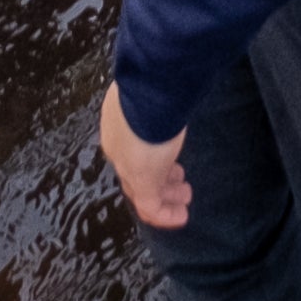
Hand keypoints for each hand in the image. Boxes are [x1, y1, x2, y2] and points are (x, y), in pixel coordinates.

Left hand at [98, 85, 190, 229]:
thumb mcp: (153, 93)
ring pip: (142, 190)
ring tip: (184, 196)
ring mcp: (126, 165)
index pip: (128, 149)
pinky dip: (165, 215)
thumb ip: (158, 98)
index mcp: (116, 123)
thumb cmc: (154, 84)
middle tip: (180, 181)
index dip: (150, 155)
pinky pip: (150, 207)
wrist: (148, 92)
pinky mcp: (141, 181)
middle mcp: (116, 146)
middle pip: (135, 170)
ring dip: (165, 196)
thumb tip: (172, 89)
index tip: (168, 159)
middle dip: (159, 177)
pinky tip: (181, 216)